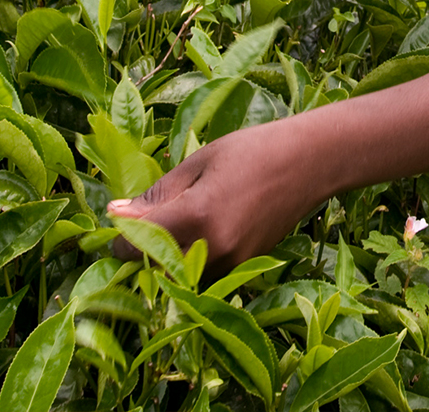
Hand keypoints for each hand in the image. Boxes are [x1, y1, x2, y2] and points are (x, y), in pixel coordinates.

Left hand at [109, 118, 322, 274]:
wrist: (312, 162)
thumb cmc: (255, 150)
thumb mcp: (201, 161)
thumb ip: (159, 193)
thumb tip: (116, 212)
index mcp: (196, 215)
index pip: (136, 244)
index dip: (120, 237)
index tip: (120, 220)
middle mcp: (212, 248)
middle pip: (154, 269)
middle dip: (141, 252)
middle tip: (140, 226)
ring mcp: (232, 263)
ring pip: (179, 278)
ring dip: (166, 260)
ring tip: (170, 229)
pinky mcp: (245, 268)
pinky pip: (205, 275)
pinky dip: (192, 262)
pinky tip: (198, 234)